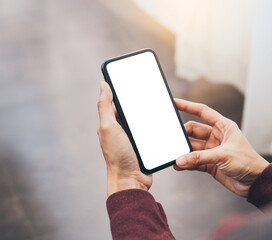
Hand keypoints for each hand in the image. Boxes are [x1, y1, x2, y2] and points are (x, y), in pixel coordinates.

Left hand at [97, 81, 151, 196]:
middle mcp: (120, 130)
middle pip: (131, 110)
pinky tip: (162, 121)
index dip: (123, 91)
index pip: (115, 102)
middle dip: (139, 102)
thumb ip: (104, 106)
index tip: (133, 80)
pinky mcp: (144, 145)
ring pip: (143, 120)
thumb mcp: (108, 127)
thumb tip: (103, 84)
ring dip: (149, 115)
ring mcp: (133, 138)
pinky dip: (155, 127)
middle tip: (150, 92)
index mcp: (110, 123)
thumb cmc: (117, 156)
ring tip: (159, 105)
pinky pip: (151, 131)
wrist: (131, 180)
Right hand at [174, 99, 268, 196]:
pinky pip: (194, 161)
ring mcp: (212, 150)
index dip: (188, 106)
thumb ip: (199, 157)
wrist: (255, 182)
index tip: (174, 102)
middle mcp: (217, 136)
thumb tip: (180, 159)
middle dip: (182, 135)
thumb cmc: (248, 162)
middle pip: (193, 130)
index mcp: (223, 126)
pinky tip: (179, 165)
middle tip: (172, 139)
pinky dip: (186, 163)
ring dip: (183, 152)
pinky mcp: (210, 163)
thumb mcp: (223, 155)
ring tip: (174, 155)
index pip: (202, 112)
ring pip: (192, 147)